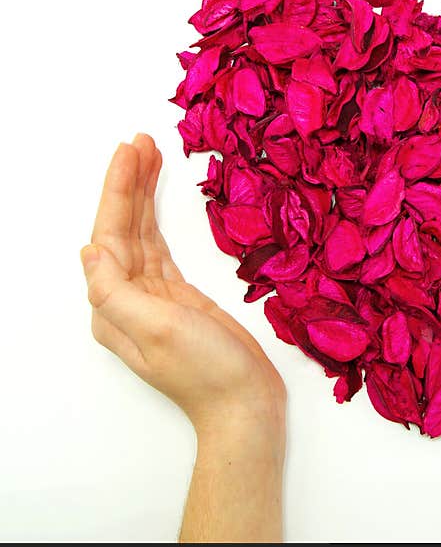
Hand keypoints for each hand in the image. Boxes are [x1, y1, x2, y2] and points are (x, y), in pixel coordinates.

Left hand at [80, 134, 285, 435]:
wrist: (245, 405)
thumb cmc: (204, 371)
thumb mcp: (156, 329)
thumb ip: (116, 290)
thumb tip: (88, 251)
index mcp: (113, 305)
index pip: (109, 235)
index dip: (118, 190)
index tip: (131, 150)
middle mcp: (127, 298)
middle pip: (123, 228)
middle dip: (130, 183)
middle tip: (142, 140)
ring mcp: (154, 296)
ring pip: (142, 234)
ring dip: (144, 195)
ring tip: (151, 155)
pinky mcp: (181, 296)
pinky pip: (162, 247)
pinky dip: (159, 219)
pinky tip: (159, 201)